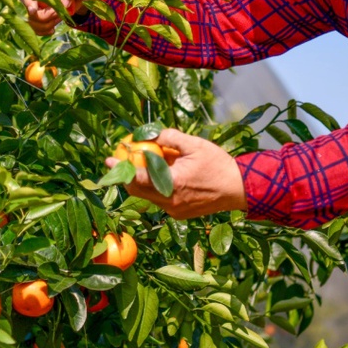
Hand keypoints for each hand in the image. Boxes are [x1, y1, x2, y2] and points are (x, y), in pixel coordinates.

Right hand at [20, 0, 97, 35]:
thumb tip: (62, 3)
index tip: (34, 10)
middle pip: (25, 3)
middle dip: (42, 14)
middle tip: (58, 15)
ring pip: (28, 17)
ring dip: (44, 23)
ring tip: (59, 18)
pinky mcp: (33, 11)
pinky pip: (32, 25)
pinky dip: (42, 29)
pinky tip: (52, 28)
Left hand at [105, 128, 247, 218]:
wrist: (239, 189)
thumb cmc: (218, 164)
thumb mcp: (195, 145)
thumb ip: (170, 138)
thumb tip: (151, 134)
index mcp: (172, 184)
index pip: (137, 179)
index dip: (121, 169)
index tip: (108, 160)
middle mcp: (170, 201)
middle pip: (137, 191)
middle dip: (126, 177)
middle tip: (119, 162)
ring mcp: (174, 210)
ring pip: (148, 196)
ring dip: (141, 182)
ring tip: (140, 165)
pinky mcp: (179, 213)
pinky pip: (160, 200)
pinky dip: (155, 188)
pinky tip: (160, 175)